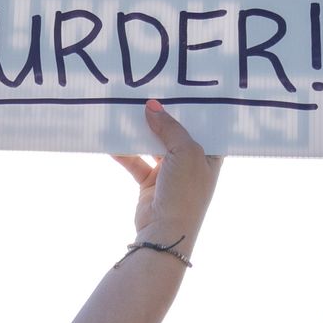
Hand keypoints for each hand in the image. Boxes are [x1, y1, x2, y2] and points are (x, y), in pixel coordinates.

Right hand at [109, 99, 221, 257]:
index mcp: (210, 156)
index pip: (205, 127)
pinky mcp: (149, 183)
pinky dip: (125, 152)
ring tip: (128, 110)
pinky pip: (136, 162)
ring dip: (141, 132)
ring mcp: (170, 174)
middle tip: (149, 92)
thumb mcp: (184, 152)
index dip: (194, 110)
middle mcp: (192, 163)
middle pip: (176, 133)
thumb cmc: (185, 192)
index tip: (181, 89)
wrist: (165, 233)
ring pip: (154, 145)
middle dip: (163, 116)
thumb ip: (169, 127)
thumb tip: (152, 106)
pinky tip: (112, 140)